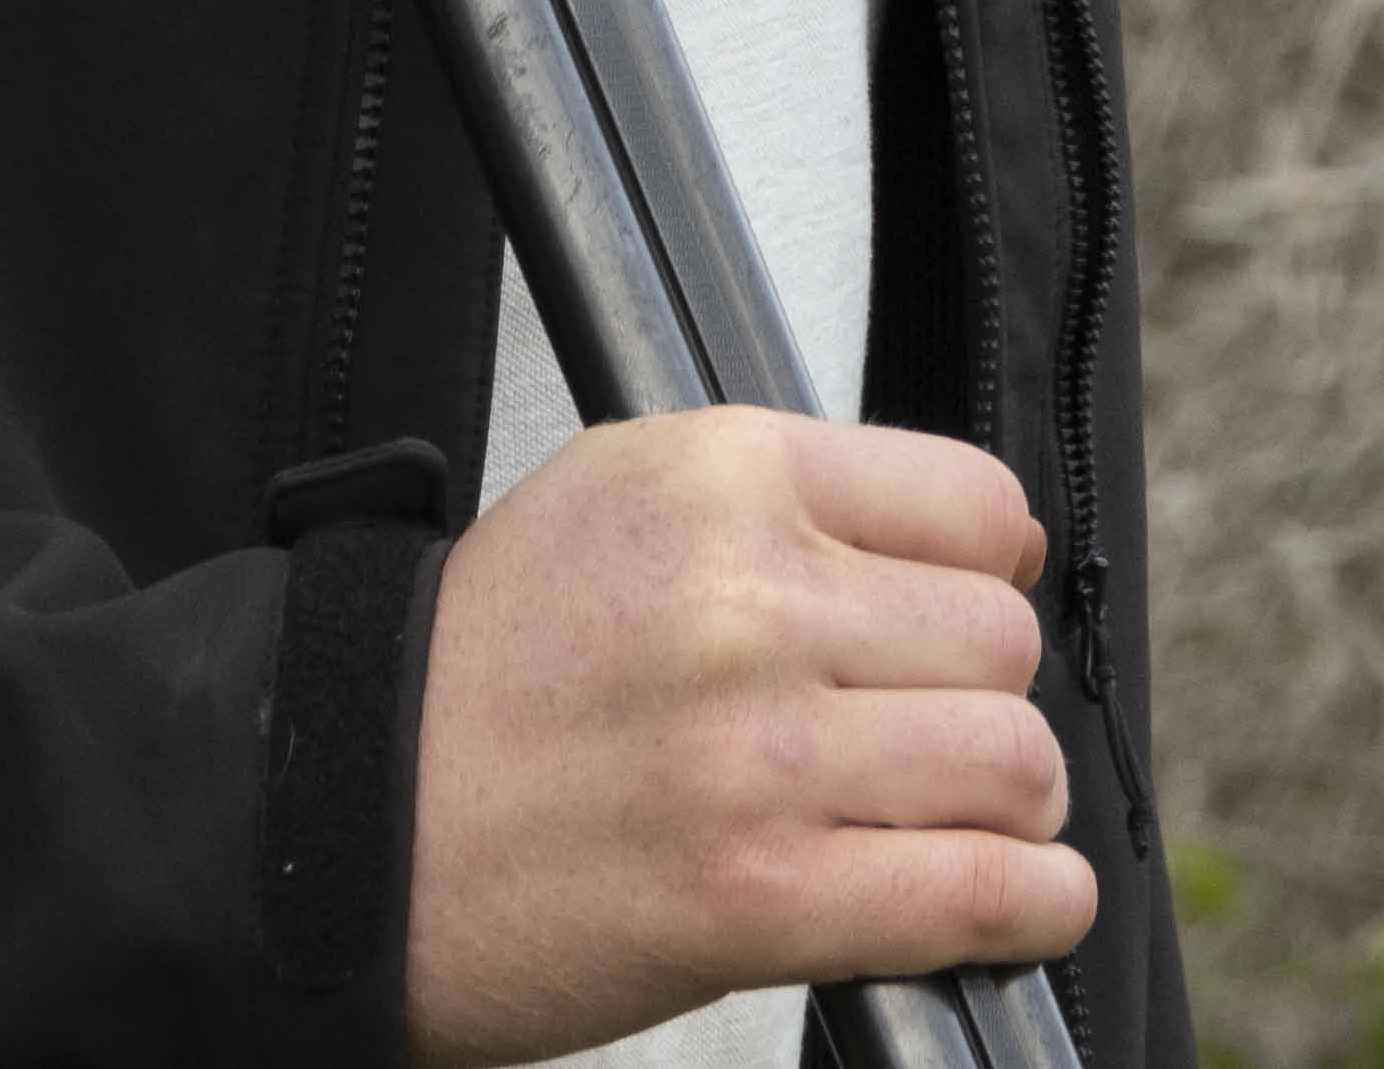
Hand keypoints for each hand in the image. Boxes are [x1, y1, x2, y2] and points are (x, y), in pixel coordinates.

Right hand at [403, 408, 1089, 1062]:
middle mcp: (750, 596)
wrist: (356, 809)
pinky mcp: (765, 895)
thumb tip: (987, 537)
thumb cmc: (486, 666)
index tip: (967, 609)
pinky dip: (1027, 908)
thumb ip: (790, 497)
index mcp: (720, 475)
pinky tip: (1010, 900)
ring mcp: (761, 749)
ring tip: (954, 817)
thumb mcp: (620, 495)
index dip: (986, 569)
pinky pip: (980, 892)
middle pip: (1001, 640)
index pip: (974, 502)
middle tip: (928, 732)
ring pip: (1012, 762)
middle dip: (984, 695)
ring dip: (1008, 806)